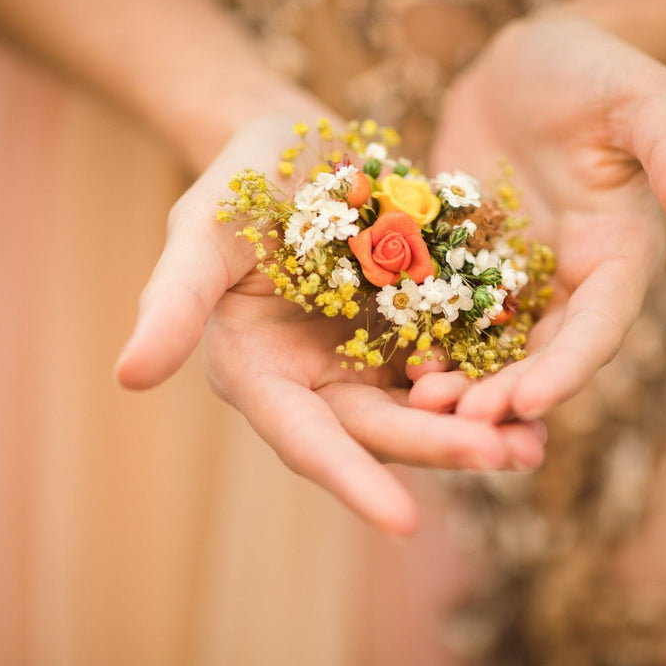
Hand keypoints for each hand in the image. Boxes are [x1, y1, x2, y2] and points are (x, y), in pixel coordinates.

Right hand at [114, 116, 546, 535]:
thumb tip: (127, 376)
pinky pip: (459, 364)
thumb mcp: (200, 230)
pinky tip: (539, 394)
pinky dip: (493, 381)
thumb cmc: (238, 181)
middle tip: (507, 456)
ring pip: (428, 410)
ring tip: (534, 443)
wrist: (301, 144)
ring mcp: (372, 359)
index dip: (351, 479)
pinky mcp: (417, 329)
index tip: (403, 522)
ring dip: (481, 430)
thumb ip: (172, 300)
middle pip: (382, 429)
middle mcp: (320, 382)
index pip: (306, 439)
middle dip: (442, 448)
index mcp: (264, 375)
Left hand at [411, 15, 665, 421]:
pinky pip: (443, 310)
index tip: (529, 404)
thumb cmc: (594, 71)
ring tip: (419, 406)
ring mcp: (512, 278)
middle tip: (462, 423)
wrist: (528, 63)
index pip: (598, 328)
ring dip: (461, 381)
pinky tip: (389, 359)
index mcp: (617, 259)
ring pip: (489, 347)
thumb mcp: (640, 97)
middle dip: (505, 394)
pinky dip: (424, 338)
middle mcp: (567, 283)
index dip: (567, 370)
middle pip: (541, 356)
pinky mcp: (463, 264)